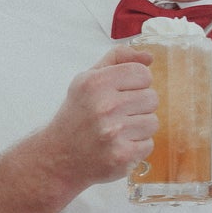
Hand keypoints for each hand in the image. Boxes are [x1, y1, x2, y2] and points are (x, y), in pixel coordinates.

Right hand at [35, 46, 156, 189]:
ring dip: (139, 127)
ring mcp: (113, 133)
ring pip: (153, 122)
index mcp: (96, 84)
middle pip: (152, 98)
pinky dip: (136, 146)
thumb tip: (148, 57)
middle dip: (138, 106)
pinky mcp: (122, 155)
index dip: (137, 83)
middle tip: (118, 114)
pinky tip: (118, 145)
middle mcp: (104, 106)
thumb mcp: (89, 79)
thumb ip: (118, 60)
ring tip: (118, 130)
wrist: (58, 155)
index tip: (123, 92)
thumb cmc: (77, 114)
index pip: (143, 73)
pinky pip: (149, 144)